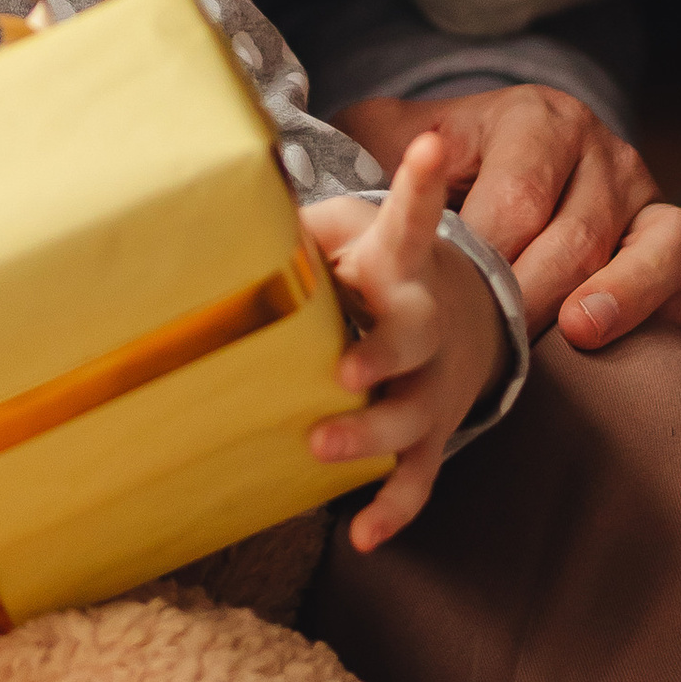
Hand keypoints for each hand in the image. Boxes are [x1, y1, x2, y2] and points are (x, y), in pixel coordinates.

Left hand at [303, 135, 506, 548]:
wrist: (466, 320)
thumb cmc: (377, 267)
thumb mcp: (347, 229)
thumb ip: (295, 221)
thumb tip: (214, 196)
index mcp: (400, 262)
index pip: (413, 217)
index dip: (423, 183)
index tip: (433, 146)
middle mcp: (424, 323)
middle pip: (415, 335)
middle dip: (384, 353)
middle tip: (344, 371)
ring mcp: (432, 385)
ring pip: (413, 416)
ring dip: (371, 435)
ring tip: (320, 447)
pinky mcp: (431, 435)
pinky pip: (418, 479)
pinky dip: (393, 508)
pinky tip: (364, 535)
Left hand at [340, 85, 680, 351]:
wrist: (501, 155)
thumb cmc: (434, 164)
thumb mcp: (394, 138)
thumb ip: (361, 153)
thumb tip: (298, 190)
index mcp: (535, 119)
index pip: (520, 192)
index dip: (489, 250)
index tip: (450, 295)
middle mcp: (603, 151)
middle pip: (587, 226)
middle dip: (540, 289)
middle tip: (497, 341)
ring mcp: (649, 198)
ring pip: (667, 240)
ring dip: (629, 293)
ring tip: (582, 333)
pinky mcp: (676, 247)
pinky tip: (678, 338)